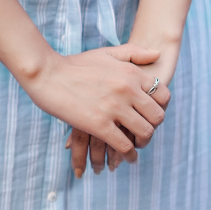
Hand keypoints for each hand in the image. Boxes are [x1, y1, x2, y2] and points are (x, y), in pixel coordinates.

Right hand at [65, 42, 177, 175]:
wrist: (48, 73)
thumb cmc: (75, 64)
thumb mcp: (107, 53)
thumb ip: (134, 52)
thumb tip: (158, 54)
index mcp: (130, 73)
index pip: (163, 94)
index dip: (160, 107)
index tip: (150, 114)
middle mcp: (127, 89)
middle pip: (157, 116)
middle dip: (153, 127)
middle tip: (144, 133)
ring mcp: (114, 107)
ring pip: (144, 133)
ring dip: (142, 144)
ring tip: (135, 147)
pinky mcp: (99, 124)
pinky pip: (124, 145)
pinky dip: (128, 155)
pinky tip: (125, 157)